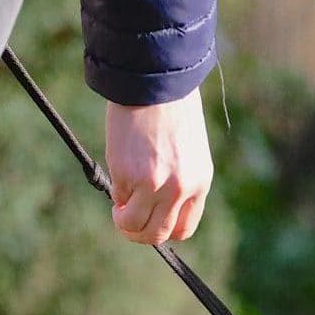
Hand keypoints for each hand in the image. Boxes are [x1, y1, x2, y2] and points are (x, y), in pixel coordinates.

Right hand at [104, 87, 212, 244]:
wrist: (154, 80)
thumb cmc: (171, 109)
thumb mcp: (187, 150)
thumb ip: (178, 179)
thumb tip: (154, 205)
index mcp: (199, 182)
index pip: (183, 228)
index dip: (163, 229)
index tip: (150, 218)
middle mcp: (180, 189)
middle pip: (157, 234)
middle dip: (138, 233)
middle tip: (125, 220)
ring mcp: (154, 185)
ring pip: (134, 226)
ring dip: (123, 222)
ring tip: (118, 206)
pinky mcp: (129, 175)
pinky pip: (118, 197)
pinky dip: (115, 190)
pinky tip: (119, 169)